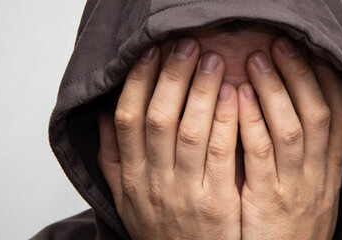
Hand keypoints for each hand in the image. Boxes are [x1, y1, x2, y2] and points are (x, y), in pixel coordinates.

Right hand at [97, 38, 241, 238]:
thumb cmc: (161, 235)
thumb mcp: (127, 202)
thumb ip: (113, 160)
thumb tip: (106, 116)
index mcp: (132, 178)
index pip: (128, 119)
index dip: (138, 82)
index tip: (150, 52)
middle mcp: (155, 183)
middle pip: (159, 119)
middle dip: (173, 77)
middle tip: (188, 45)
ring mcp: (186, 193)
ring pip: (191, 132)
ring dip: (202, 92)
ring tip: (214, 62)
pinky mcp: (218, 203)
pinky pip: (223, 156)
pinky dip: (228, 123)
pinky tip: (236, 97)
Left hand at [238, 38, 341, 238]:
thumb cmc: (293, 237)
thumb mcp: (314, 196)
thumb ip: (312, 160)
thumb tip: (306, 117)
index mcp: (329, 173)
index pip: (340, 118)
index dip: (329, 82)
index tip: (316, 52)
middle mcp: (317, 177)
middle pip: (317, 114)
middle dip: (299, 75)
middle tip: (278, 44)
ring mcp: (294, 189)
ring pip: (291, 129)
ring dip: (274, 91)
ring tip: (256, 60)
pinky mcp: (267, 202)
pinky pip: (260, 156)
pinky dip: (251, 124)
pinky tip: (237, 100)